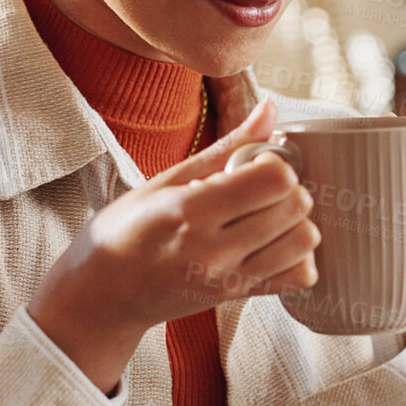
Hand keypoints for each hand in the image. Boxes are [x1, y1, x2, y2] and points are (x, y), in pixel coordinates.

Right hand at [28, 96, 319, 391]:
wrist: (101, 296)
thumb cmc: (123, 232)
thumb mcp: (165, 180)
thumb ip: (227, 146)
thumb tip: (270, 107)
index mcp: (191, 211)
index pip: (274, 178)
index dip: (272, 161)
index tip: (252, 163)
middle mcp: (214, 250)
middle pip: (295, 206)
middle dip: (286, 187)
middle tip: (258, 187)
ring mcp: (229, 279)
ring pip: (305, 241)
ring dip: (295, 220)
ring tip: (265, 214)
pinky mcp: (238, 298)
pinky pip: (299, 277)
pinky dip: (296, 256)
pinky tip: (272, 243)